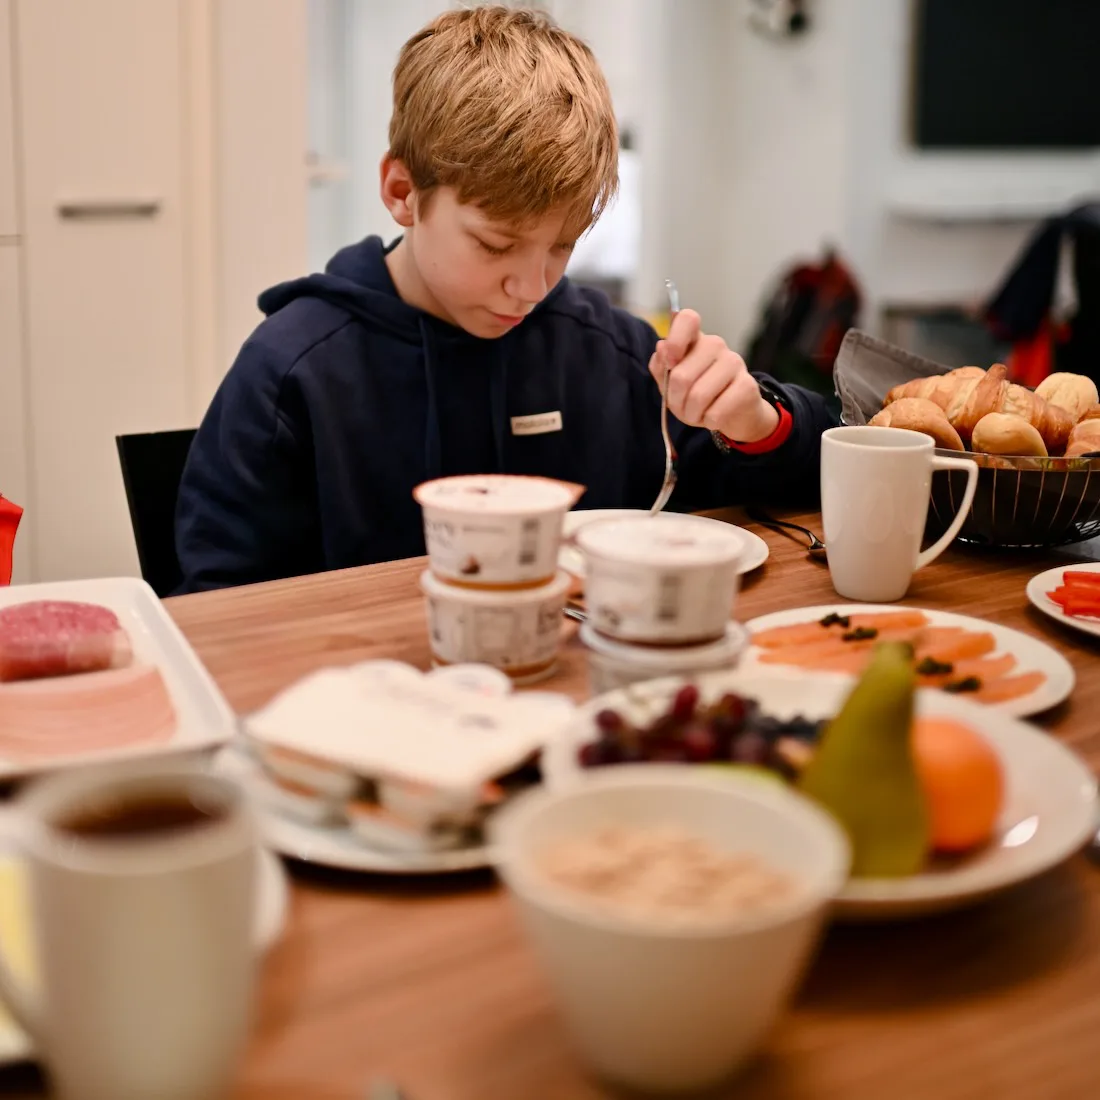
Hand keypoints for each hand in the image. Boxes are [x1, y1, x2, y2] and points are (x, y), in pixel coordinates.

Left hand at [648, 309, 778, 441]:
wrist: (735, 413)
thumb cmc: (699, 395)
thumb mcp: (672, 383)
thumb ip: (661, 366)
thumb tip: (662, 347)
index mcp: (696, 340)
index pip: (687, 318)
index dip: (674, 340)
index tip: (670, 363)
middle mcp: (716, 345)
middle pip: (682, 375)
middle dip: (675, 400)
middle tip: (682, 406)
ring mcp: (734, 363)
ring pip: (698, 396)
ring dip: (691, 414)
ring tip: (697, 413)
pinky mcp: (747, 386)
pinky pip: (715, 412)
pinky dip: (709, 421)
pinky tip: (715, 416)